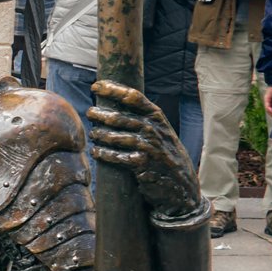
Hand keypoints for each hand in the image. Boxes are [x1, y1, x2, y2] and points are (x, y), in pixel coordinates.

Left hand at [87, 80, 200, 218]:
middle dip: (100, 114)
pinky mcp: (142, 165)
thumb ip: (143, 118)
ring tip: (93, 135)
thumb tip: (113, 105)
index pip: (133, 96)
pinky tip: (96, 152)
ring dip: (99, 135)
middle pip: (119, 117)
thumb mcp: (161, 131)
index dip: (112, 89)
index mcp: (157, 116)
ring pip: (115, 137)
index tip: (95, 86)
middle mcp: (153, 129)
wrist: (182, 184)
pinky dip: (104, 154)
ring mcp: (148, 147)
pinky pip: (116, 157)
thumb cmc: (165, 154)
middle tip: (90, 113)